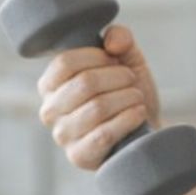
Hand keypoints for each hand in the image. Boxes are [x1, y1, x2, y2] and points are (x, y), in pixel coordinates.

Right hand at [36, 24, 162, 170]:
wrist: (145, 130)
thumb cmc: (127, 92)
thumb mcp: (126, 59)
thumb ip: (119, 38)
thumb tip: (112, 42)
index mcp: (51, 83)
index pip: (65, 62)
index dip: (97, 56)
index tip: (115, 60)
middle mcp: (50, 110)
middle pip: (84, 83)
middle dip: (118, 77)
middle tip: (131, 80)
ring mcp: (62, 135)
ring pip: (97, 108)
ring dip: (127, 98)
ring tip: (137, 98)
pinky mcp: (79, 156)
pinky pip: (104, 134)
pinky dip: (128, 119)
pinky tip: (138, 113)